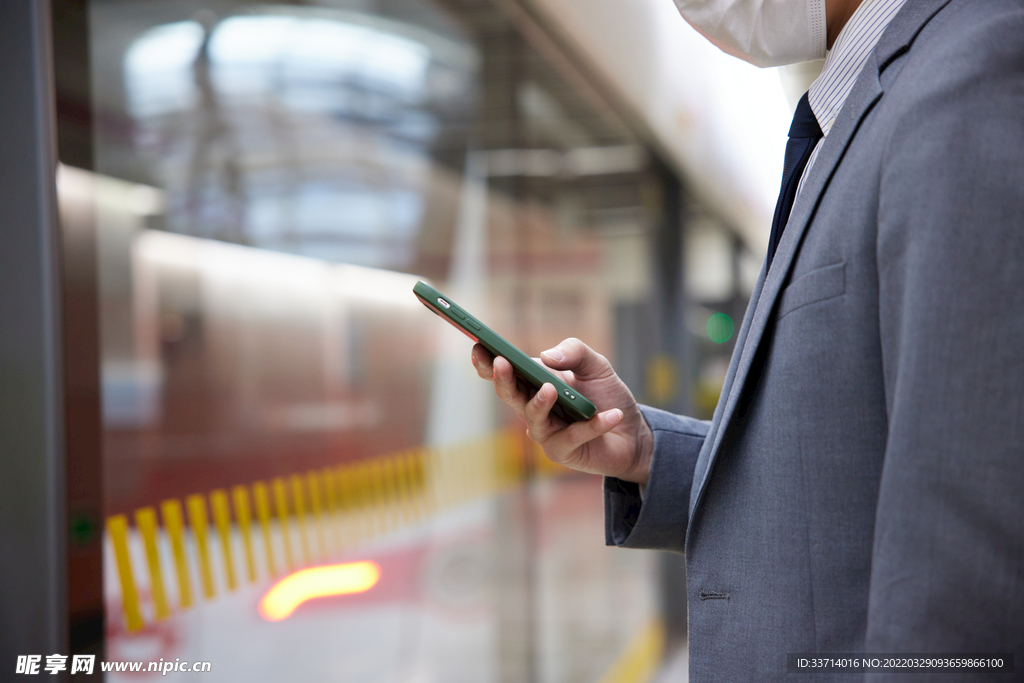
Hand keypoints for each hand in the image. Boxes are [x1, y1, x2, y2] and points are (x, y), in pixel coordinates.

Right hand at [471, 338, 652, 484]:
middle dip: (503, 379)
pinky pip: (573, 437)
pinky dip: (593, 425)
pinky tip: (612, 415)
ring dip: (539, 403)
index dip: (487, 362)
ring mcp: (545, 431)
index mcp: (534, 382)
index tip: (479, 347)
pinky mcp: (563, 451)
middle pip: (509, 394)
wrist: (632, 432)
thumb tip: (547, 356)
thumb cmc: (607, 396)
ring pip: (533, 418)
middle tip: (502, 363)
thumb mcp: (596, 365)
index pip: (503, 372)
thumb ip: (574, 352)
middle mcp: (533, 407)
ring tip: (551, 389)